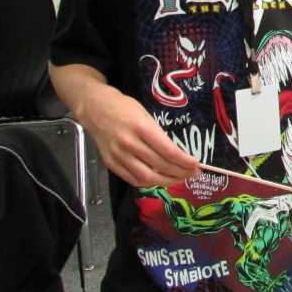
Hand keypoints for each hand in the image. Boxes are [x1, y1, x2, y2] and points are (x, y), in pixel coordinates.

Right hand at [76, 83, 198, 186]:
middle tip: (193, 173)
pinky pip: (133, 179)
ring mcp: (118, 155)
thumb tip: (177, 155)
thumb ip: (159, 135)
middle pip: (160, 166)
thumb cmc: (124, 108)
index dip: (184, 161)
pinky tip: (160, 179)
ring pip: (147, 177)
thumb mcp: (146, 115)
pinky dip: (149, 183)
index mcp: (141, 128)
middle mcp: (129, 143)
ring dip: (167, 181)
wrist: (95, 108)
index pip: (168, 151)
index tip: (197, 165)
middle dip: (180, 172)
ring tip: (180, 178)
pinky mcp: (111, 163)